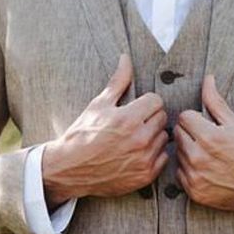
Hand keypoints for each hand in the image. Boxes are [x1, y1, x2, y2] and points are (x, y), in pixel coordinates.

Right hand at [42, 54, 168, 208]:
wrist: (70, 169)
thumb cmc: (83, 134)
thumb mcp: (98, 105)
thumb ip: (118, 81)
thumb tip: (125, 58)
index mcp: (128, 118)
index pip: (156, 100)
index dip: (145, 102)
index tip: (135, 108)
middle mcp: (139, 139)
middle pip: (162, 117)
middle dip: (150, 117)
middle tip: (133, 123)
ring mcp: (143, 159)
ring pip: (164, 137)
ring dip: (153, 136)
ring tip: (134, 138)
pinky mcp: (145, 175)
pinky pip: (163, 157)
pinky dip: (154, 155)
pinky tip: (137, 153)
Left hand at [174, 74, 233, 210]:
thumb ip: (215, 101)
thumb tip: (207, 79)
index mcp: (209, 137)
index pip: (184, 117)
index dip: (195, 117)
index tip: (207, 123)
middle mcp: (199, 158)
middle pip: (178, 134)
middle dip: (190, 132)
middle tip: (209, 138)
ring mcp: (196, 177)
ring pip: (178, 153)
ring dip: (189, 151)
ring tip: (209, 154)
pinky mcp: (195, 192)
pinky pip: (179, 174)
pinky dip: (189, 170)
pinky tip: (207, 169)